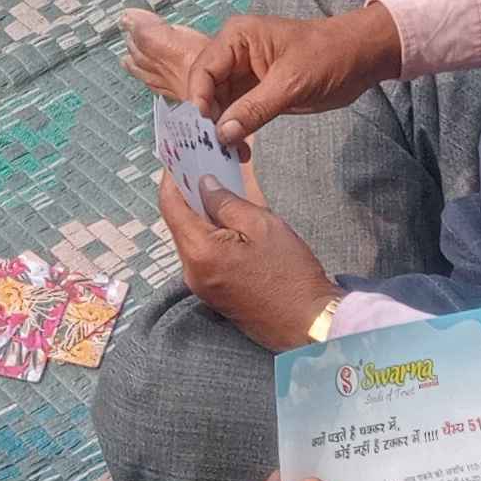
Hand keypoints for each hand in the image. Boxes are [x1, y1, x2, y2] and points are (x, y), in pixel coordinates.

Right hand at [120, 2, 396, 149]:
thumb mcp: (290, 84)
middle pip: (206, 88)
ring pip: (219, 104)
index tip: (203, 130)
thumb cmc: (327, 58)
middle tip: (213, 150)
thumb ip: (254, 109)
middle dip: (208, 119)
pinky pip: (236, 111)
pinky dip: (235, 130)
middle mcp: (233, 53)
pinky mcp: (256, 90)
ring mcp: (243, 73)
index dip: (198, 100)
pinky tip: (238, 150)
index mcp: (236, 38)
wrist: (361, 58)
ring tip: (228, 155)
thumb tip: (221, 135)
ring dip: (221, 129)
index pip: (202, 69)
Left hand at [157, 167, 336, 352]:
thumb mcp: (262, 226)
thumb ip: (227, 202)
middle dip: (189, 194)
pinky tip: (229, 221)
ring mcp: (200, 286)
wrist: (309, 323)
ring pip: (192, 239)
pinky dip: (210, 235)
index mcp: (200, 252)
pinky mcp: (212, 293)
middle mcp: (191, 271)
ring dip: (201, 215)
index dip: (172, 178)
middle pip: (179, 222)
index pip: (171, 205)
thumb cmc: (291, 274)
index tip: (178, 157)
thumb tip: (204, 185)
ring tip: (220, 191)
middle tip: (203, 168)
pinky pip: (203, 255)